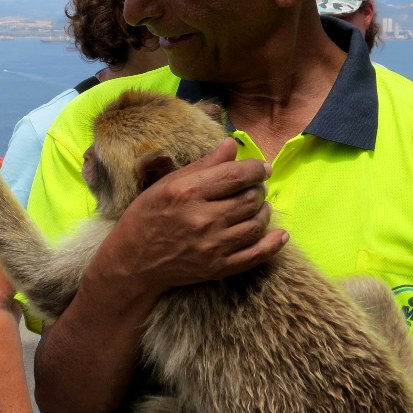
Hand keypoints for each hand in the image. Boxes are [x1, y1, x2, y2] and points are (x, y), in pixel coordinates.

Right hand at [99, 138, 286, 296]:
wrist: (133, 261)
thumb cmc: (146, 216)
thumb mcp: (166, 184)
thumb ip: (202, 165)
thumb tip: (231, 144)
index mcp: (188, 192)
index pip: (237, 175)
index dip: (256, 169)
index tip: (261, 168)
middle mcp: (203, 218)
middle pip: (250, 198)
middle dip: (258, 189)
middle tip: (254, 188)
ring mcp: (212, 245)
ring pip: (256, 224)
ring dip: (264, 212)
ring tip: (258, 207)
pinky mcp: (218, 267)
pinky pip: (256, 255)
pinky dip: (272, 244)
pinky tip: (279, 234)